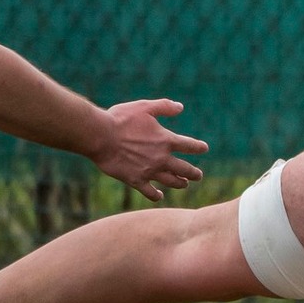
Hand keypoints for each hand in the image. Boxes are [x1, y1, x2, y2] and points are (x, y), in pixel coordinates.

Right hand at [93, 98, 207, 200]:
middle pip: (184, 169)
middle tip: (199, 176)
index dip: (198, 147)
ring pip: (171, 181)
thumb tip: (181, 107)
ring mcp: (149, 171)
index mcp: (166, 140)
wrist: (100, 136)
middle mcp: (161, 158)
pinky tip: (159, 196)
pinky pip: (149, 192)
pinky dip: (156, 195)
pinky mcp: (135, 180)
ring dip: (180, 183)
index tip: (203, 148)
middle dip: (194, 173)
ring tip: (184, 185)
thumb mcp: (144, 107)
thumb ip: (164, 106)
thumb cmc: (121, 119)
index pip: (189, 145)